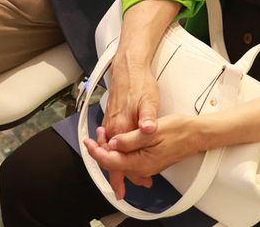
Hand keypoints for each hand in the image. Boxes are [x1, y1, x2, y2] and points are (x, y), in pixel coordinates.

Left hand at [84, 114, 200, 199]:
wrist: (195, 134)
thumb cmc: (178, 130)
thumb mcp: (150, 131)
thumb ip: (129, 139)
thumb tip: (113, 143)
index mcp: (140, 162)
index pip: (111, 161)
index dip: (96, 151)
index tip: (88, 141)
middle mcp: (142, 168)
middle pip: (113, 164)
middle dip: (100, 151)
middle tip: (93, 137)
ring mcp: (146, 166)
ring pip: (121, 162)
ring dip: (110, 151)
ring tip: (103, 136)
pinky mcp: (150, 161)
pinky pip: (129, 160)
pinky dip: (120, 152)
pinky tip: (118, 142)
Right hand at [93, 45, 164, 196]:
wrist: (128, 67)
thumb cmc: (139, 83)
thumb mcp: (149, 100)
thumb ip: (147, 117)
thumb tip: (148, 130)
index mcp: (120, 126)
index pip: (117, 159)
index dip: (120, 177)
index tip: (122, 190)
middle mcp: (112, 127)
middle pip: (111, 158)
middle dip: (118, 174)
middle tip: (124, 189)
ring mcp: (110, 123)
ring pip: (111, 150)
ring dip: (118, 163)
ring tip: (126, 176)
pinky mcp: (112, 118)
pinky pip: (111, 141)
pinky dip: (115, 151)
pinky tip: (122, 153)